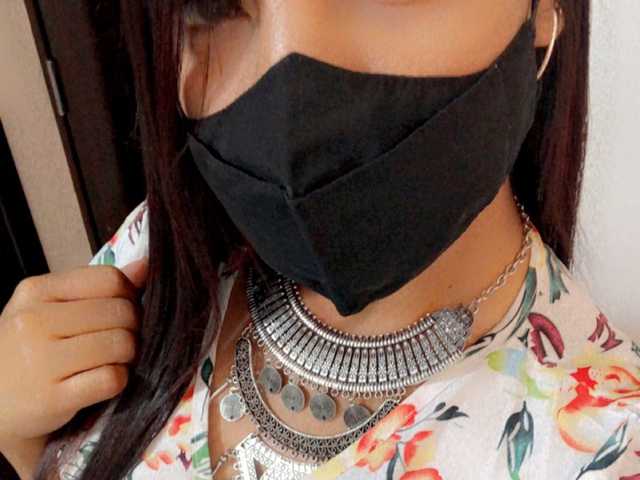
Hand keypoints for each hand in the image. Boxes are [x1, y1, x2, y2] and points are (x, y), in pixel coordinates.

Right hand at [0, 257, 147, 446]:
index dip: (129, 295)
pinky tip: (101, 383)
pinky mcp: (52, 398)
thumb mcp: (49, 311)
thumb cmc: (27, 353)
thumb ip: (96, 288)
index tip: (122, 311)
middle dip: (133, 328)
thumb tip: (145, 266)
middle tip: (120, 342)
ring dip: (128, 356)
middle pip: (121, 311)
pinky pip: (112, 378)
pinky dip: (118, 381)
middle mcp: (34, 321)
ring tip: (112, 361)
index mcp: (35, 291)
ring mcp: (40, 361)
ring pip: (122, 343)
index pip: (109, 278)